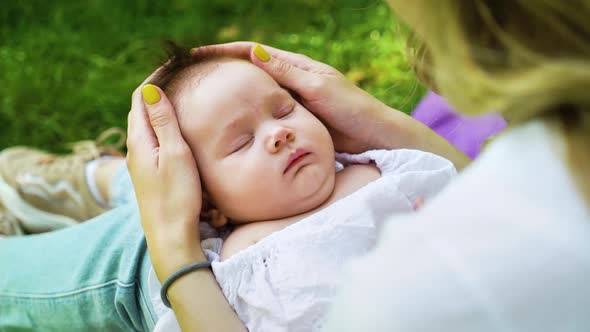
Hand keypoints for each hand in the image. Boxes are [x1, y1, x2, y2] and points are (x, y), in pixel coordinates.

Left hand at [127, 74, 203, 279]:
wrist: (170, 237)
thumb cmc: (177, 196)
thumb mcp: (175, 154)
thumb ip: (163, 122)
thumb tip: (151, 89)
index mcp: (140, 140)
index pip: (141, 98)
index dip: (156, 78)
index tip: (175, 66)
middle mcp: (136, 150)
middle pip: (142, 110)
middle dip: (158, 91)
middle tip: (181, 78)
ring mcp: (143, 163)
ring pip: (149, 126)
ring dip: (162, 110)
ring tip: (183, 98)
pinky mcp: (151, 175)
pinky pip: (156, 142)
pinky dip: (166, 128)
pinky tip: (181, 132)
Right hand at [194, 42, 470, 168]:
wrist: (376, 138)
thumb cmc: (352, 110)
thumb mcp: (318, 88)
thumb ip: (287, 73)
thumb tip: (252, 51)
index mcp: (295, 66)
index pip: (250, 52)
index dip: (222, 52)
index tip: (194, 56)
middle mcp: (290, 80)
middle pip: (247, 72)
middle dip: (219, 72)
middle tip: (190, 80)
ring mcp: (291, 102)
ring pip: (252, 96)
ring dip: (229, 96)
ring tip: (201, 103)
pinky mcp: (294, 122)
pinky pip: (263, 116)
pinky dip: (245, 117)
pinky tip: (231, 127)